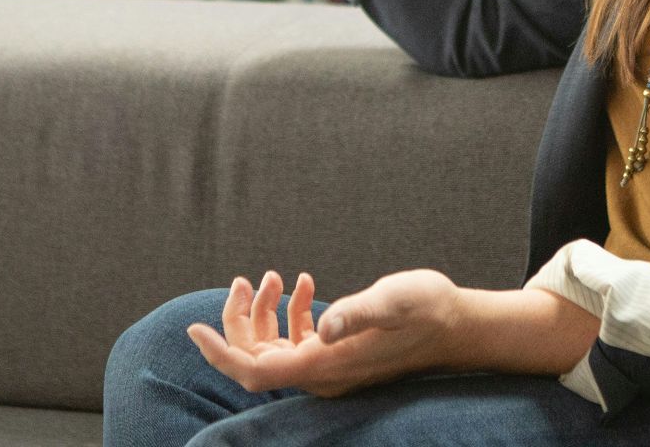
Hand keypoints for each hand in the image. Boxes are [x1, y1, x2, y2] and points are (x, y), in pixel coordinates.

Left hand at [187, 268, 464, 397]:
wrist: (457, 328)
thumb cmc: (428, 310)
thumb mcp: (394, 301)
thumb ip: (359, 313)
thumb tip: (325, 325)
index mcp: (326, 365)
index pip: (255, 371)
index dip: (220, 354)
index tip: (193, 329)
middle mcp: (321, 374)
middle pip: (255, 359)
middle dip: (240, 321)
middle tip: (246, 279)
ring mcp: (329, 367)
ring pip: (273, 349)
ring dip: (263, 314)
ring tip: (272, 276)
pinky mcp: (338, 356)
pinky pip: (297, 342)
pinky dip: (291, 314)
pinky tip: (306, 284)